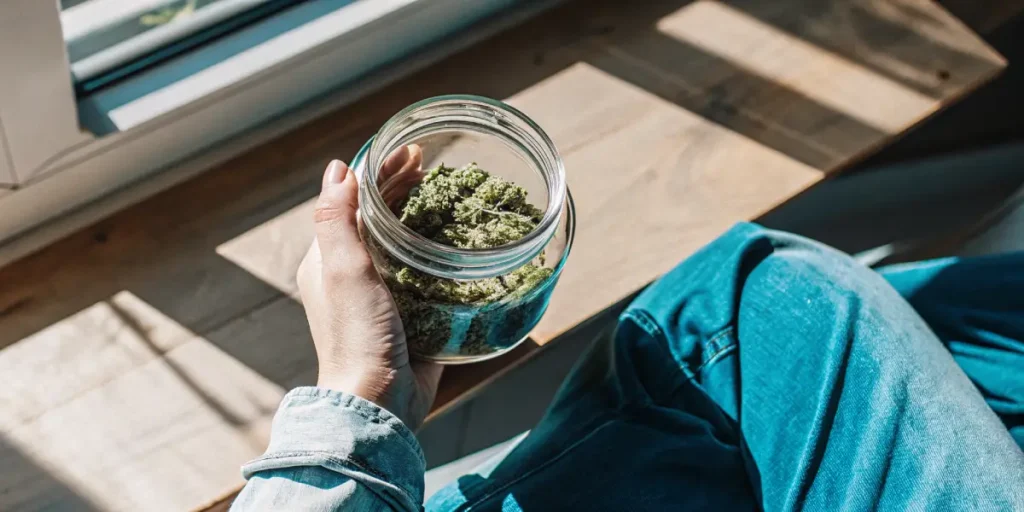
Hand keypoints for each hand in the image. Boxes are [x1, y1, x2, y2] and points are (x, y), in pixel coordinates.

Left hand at [296, 148, 439, 430]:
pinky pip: (426, 273)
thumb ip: (337, 219)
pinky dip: (441, 250)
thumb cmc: (357, 335)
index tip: (411, 150)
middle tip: (434, 163)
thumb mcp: (344, 270)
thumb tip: (339, 168)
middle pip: (380, 217)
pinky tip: (462, 241)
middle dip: (404, 187)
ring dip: (425, 214)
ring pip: (404, 242)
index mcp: (329, 259)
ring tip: (452, 192)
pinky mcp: (411, 313)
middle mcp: (354, 273)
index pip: (354, 200)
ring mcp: (384, 294)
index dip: (381, 171)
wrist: (381, 401)